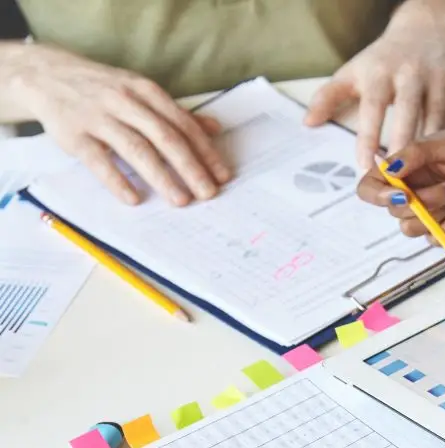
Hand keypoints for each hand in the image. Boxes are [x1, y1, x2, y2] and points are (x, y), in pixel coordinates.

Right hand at [4, 44, 230, 205]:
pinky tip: (134, 199)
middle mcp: (124, 101)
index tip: (223, 175)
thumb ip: (177, 113)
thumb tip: (215, 129)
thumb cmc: (104, 89)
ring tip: (181, 200)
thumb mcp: (141, 91)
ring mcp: (97, 116)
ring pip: (135, 148)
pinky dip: (117, 180)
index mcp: (145, 91)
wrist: (45, 74)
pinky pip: (97, 160)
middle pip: (164, 137)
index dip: (205, 151)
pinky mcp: (73, 133)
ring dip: (161, 176)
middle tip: (208, 193)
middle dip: (190, 167)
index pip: (182, 124)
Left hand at [304, 12, 444, 169]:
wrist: (427, 29)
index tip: (364, 166)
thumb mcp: (354, 72)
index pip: (372, 107)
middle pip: (408, 114)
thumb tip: (307, 124)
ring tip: (424, 177)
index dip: (368, 137)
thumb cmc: (385, 59)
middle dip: (403, 147)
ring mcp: (440, 77)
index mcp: (381, 71)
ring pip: (438, 119)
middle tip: (398, 180)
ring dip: (431, 150)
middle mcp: (411, 72)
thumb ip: (328, 97)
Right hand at [357, 130, 444, 241]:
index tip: (401, 195)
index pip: (370, 187)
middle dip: (424, 201)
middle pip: (394, 210)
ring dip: (437, 212)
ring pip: (411, 228)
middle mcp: (411, 192)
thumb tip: (388, 169)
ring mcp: (428, 212)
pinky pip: (433, 239)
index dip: (377, 195)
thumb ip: (416, 153)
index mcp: (405, 168)